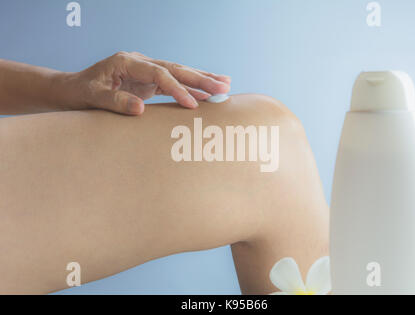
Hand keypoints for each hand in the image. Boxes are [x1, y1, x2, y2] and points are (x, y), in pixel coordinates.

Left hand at [71, 52, 230, 114]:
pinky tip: (206, 94)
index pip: (160, 73)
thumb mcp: (94, 97)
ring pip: (179, 73)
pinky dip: (191, 88)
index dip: (177, 88)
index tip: (192, 105)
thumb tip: (141, 108)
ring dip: (201, 80)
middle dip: (200, 78)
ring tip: (224, 85)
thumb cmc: (81, 92)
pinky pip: (174, 83)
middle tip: (223, 86)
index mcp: (127, 61)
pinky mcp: (149, 81)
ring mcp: (146, 71)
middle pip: (176, 69)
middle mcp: (140, 62)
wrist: (74, 90)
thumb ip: (116, 101)